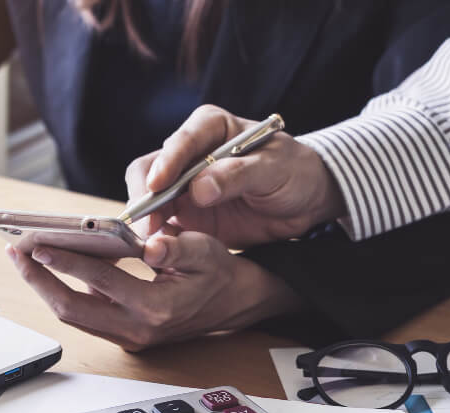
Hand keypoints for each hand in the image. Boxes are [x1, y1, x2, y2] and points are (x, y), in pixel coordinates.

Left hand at [8, 230, 300, 350]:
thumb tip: (148, 244)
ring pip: (72, 315)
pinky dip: (60, 292)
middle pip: (71, 310)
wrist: (231, 304)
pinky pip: (82, 315)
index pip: (101, 282)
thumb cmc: (216, 273)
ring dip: (44, 287)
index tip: (38, 244)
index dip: (66, 262)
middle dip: (39, 280)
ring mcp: (126, 337)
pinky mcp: (120, 336)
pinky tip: (47, 268)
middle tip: (16, 252)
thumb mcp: (205, 251)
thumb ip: (176, 247)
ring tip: (23, 258)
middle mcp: (136, 330)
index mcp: (157, 308)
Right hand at [125, 105, 345, 248]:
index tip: (159, 186)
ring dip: (146, 218)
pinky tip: (158, 248)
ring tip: (150, 240)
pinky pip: (160, 222)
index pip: (180, 141)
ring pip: (148, 197)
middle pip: (150, 168)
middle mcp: (188, 153)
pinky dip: (155, 235)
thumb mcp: (274, 169)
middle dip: (145, 195)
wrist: (304, 202)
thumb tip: (197, 189)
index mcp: (209, 128)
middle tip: (148, 223)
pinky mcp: (183, 212)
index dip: (166, 162)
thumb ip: (237, 175)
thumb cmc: (293, 172)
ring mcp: (182, 184)